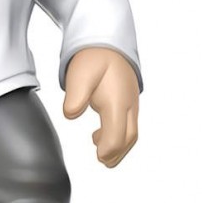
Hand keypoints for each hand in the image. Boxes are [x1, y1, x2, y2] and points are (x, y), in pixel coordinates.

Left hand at [63, 47, 139, 167]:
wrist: (107, 41)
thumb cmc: (93, 57)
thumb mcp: (79, 74)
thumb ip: (75, 96)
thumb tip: (70, 115)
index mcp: (117, 101)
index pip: (118, 136)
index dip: (109, 150)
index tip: (98, 156)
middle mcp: (129, 104)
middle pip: (129, 137)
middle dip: (117, 153)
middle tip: (102, 161)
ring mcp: (131, 102)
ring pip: (131, 132)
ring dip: (118, 146)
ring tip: (101, 153)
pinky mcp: (128, 99)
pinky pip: (128, 123)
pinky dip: (118, 135)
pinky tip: (99, 135)